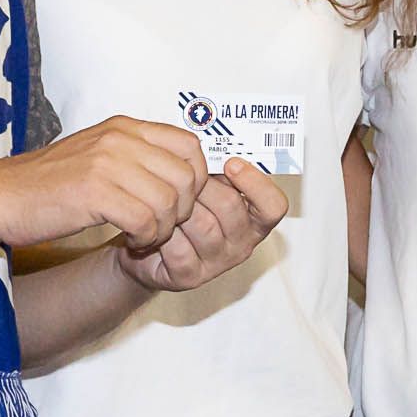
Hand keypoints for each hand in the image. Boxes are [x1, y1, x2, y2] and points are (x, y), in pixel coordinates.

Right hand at [0, 116, 208, 251]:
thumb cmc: (46, 183)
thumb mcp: (97, 154)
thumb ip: (136, 157)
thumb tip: (183, 173)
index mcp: (124, 127)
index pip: (189, 144)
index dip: (197, 178)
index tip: (181, 201)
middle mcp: (119, 139)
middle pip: (186, 175)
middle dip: (183, 209)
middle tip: (161, 225)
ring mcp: (106, 163)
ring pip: (169, 201)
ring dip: (162, 228)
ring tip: (144, 236)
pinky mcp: (94, 192)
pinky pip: (146, 220)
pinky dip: (145, 237)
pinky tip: (129, 241)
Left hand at [118, 157, 286, 293]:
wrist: (142, 240)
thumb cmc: (177, 207)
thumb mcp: (203, 186)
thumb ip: (216, 170)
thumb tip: (214, 140)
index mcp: (254, 220)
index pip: (273, 206)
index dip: (256, 184)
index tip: (232, 163)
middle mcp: (242, 243)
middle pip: (232, 208)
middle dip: (203, 185)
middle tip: (182, 175)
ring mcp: (218, 263)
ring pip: (204, 226)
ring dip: (181, 207)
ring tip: (166, 196)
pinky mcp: (190, 277)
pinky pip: (179, 247)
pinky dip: (163, 230)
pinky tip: (155, 221)